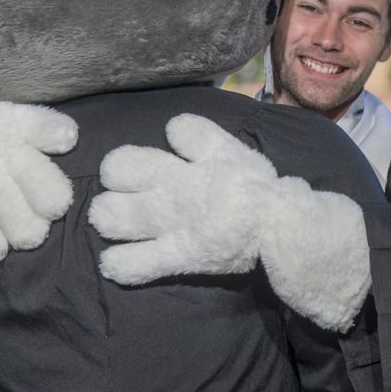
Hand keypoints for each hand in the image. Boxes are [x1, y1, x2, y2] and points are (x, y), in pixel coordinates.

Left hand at [89, 113, 369, 330]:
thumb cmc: (260, 192)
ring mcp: (179, 221)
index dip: (155, 138)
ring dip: (106, 216)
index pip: (167, 133)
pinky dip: (121, 265)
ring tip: (105, 219)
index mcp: (201, 158)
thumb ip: (202, 136)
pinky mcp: (183, 255)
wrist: (285, 232)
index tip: (134, 161)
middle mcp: (183, 184)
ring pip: (120, 213)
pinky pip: (141, 262)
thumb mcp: (234, 152)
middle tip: (115, 187)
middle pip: (123, 168)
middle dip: (113, 175)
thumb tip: (172, 127)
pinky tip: (112, 263)